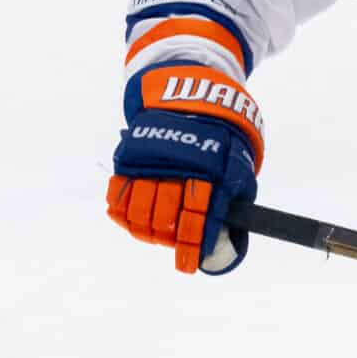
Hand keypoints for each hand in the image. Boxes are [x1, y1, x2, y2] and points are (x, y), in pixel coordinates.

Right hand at [107, 64, 263, 273]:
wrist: (189, 92)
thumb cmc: (220, 136)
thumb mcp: (239, 161)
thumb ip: (234, 197)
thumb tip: (230, 236)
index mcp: (208, 172)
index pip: (198, 218)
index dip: (190, 245)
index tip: (188, 265)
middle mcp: (176, 169)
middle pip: (164, 219)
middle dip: (168, 238)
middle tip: (173, 243)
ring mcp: (150, 163)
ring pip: (138, 211)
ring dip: (146, 230)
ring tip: (154, 234)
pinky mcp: (130, 157)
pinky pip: (118, 193)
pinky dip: (121, 211)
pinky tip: (131, 219)